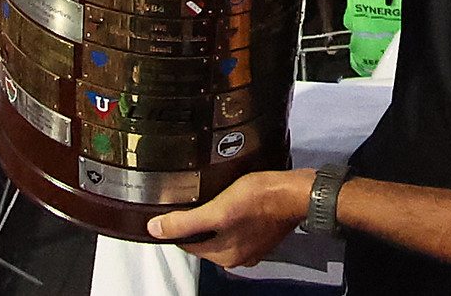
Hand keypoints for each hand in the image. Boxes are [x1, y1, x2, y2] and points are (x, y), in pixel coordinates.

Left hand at [146, 168, 310, 267]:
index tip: (170, 209)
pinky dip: (229, 216)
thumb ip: (185, 222)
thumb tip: (154, 230)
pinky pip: (236, 227)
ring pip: (219, 233)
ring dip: (212, 217)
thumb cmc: (260, 199)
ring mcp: (251, 246)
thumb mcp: (217, 210)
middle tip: (190, 198)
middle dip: (194, 222)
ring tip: (209, 195)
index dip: (175, 227)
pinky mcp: (261, 234)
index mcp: (224, 256)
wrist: (295, 193)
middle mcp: (237, 257)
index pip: (187, 245)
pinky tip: (230, 199)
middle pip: (203, 239)